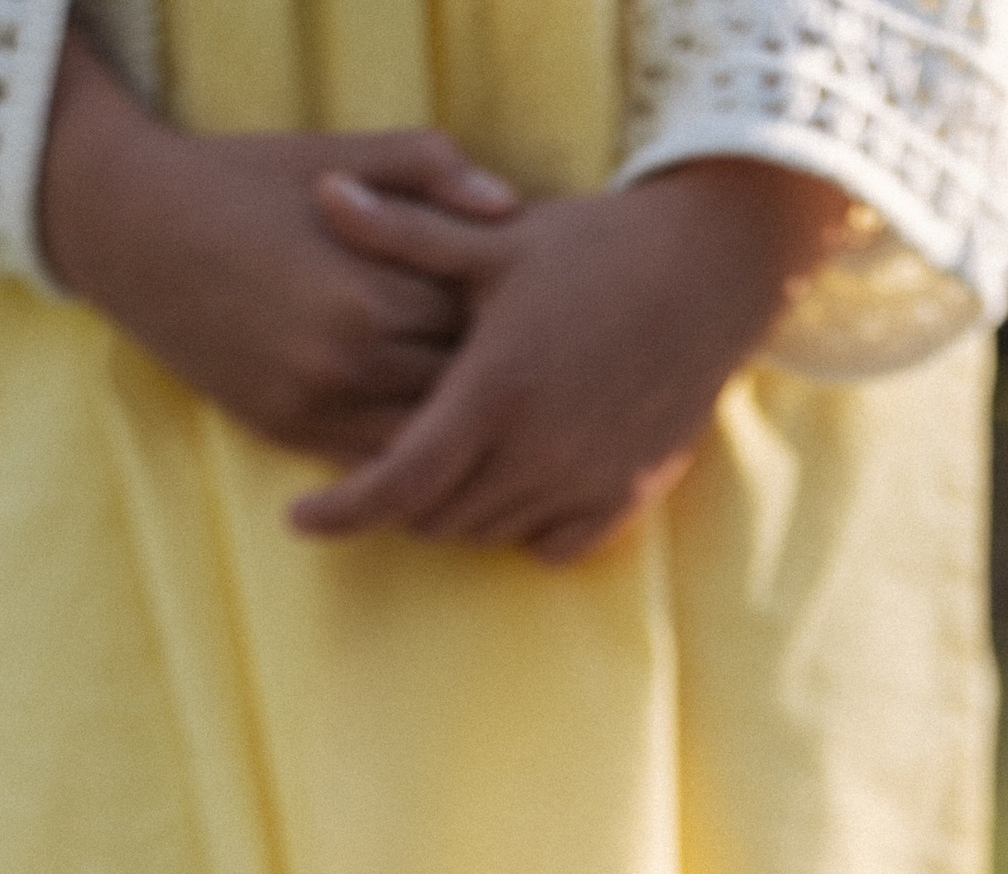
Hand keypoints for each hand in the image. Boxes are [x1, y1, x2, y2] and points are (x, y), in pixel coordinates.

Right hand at [35, 28, 517, 460]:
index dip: (499, 309)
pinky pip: (375, 463)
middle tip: (513, 360)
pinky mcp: (287, 431)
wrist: (136, 231)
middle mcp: (348, 359)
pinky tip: (433, 437)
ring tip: (486, 407)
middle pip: (460, 386)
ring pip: (425, 439)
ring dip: (456, 426)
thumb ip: (427, 169)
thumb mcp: (337, 155)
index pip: (476, 319)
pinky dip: (409, 453)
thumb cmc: (245, 181)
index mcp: (371, 287)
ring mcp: (315, 405)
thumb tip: (511, 209)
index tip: (509, 299)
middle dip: (487, 372)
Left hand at [286, 160, 851, 558]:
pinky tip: (518, 479)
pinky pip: (551, 546)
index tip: (299, 523)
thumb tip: (322, 194)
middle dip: (402, 496)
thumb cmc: (594, 248)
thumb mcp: (493, 240)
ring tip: (457, 456)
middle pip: (436, 517)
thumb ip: (403, 234)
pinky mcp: (624, 498)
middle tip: (394, 453)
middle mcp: (538, 451)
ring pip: (488, 533)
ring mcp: (584, 482)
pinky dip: (522, 527)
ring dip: (459, 508)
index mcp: (494, 391)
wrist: (709, 274)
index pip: (398, 482)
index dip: (341, 512)